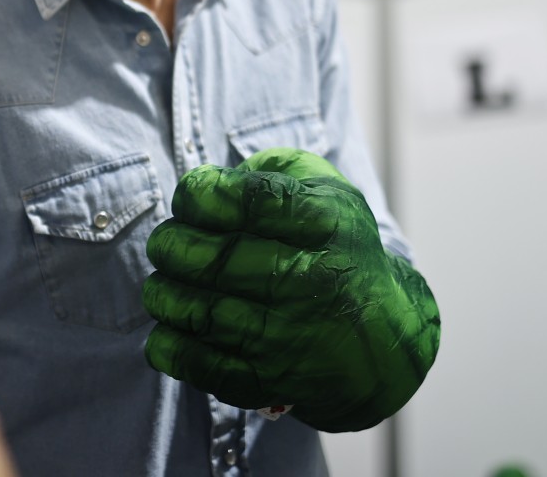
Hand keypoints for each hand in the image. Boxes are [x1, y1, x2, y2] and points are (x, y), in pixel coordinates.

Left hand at [142, 148, 439, 432]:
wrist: (384, 337)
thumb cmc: (337, 248)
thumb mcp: (328, 190)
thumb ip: (274, 167)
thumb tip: (217, 178)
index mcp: (324, 223)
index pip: (250, 201)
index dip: (201, 194)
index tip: (190, 197)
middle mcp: (311, 279)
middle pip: (217, 259)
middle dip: (172, 246)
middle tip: (165, 243)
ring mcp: (291, 334)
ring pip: (204, 314)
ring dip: (164, 296)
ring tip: (162, 285)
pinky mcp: (272, 379)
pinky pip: (207, 367)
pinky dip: (171, 348)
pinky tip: (165, 329)